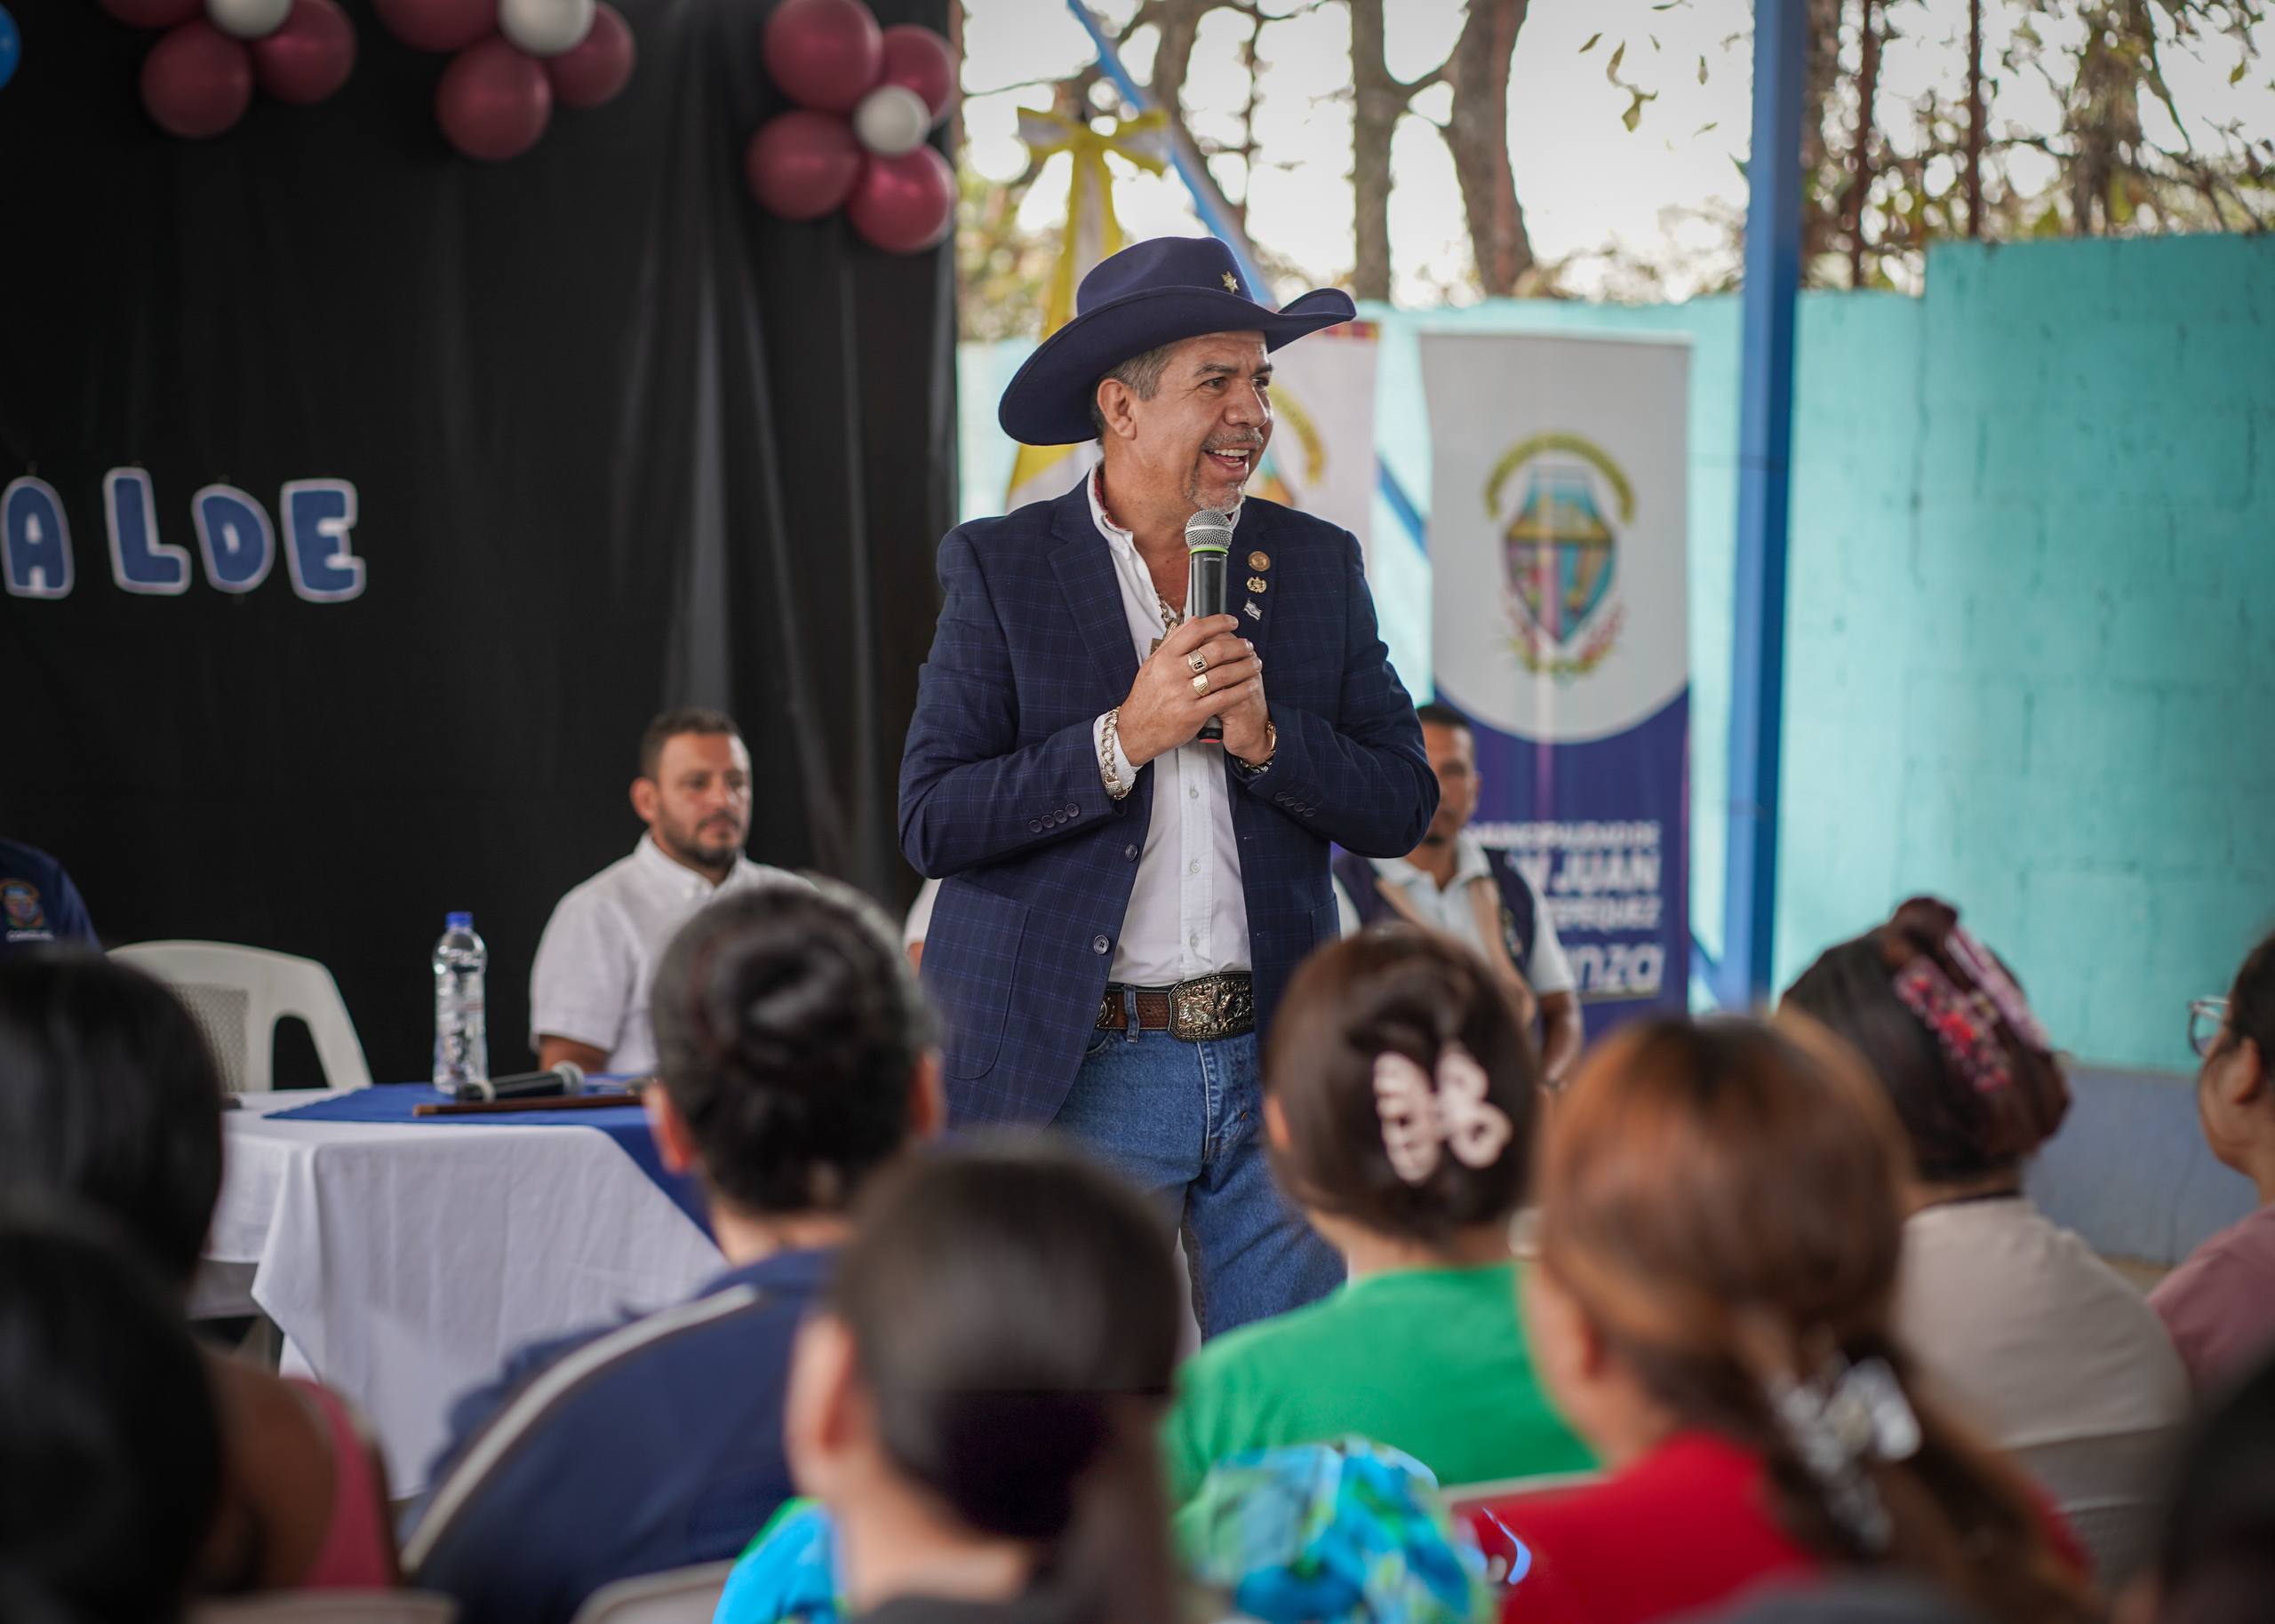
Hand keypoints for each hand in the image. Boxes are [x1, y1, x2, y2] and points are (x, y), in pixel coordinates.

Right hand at [1116, 615, 1260, 767]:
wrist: (1136, 730)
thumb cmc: (1146, 697)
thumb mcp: (1152, 665)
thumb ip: (1172, 643)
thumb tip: (1193, 622)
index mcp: (1164, 658)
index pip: (1195, 630)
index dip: (1218, 622)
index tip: (1232, 622)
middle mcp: (1173, 673)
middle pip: (1215, 650)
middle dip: (1238, 646)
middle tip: (1248, 646)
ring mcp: (1183, 694)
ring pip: (1223, 674)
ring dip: (1245, 667)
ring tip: (1255, 663)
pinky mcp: (1193, 714)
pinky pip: (1224, 699)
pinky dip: (1241, 690)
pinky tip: (1250, 685)